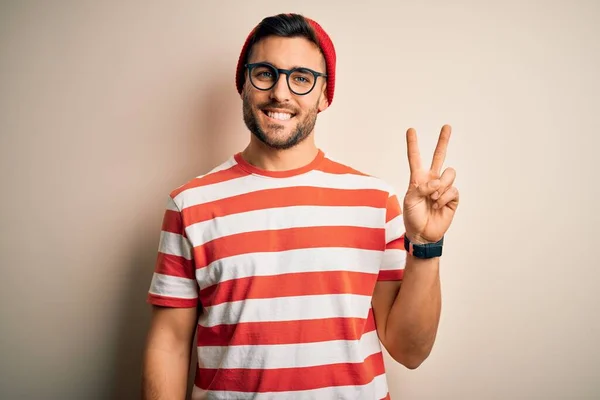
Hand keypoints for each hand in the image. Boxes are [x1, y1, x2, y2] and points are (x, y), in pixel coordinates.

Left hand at [402, 125, 458, 243]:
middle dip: (444, 141)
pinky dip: (444, 197)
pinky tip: (438, 205)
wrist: (423, 233)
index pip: (415, 158)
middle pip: (439, 156)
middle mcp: (432, 180)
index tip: (411, 130)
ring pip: (448, 173)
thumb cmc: (412, 217)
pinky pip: (452, 189)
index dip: (413, 144)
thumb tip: (436, 183)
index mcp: (418, 179)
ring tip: (433, 199)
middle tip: (447, 126)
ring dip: (440, 186)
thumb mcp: (409, 200)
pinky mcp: (452, 197)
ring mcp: (443, 188)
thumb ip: (421, 187)